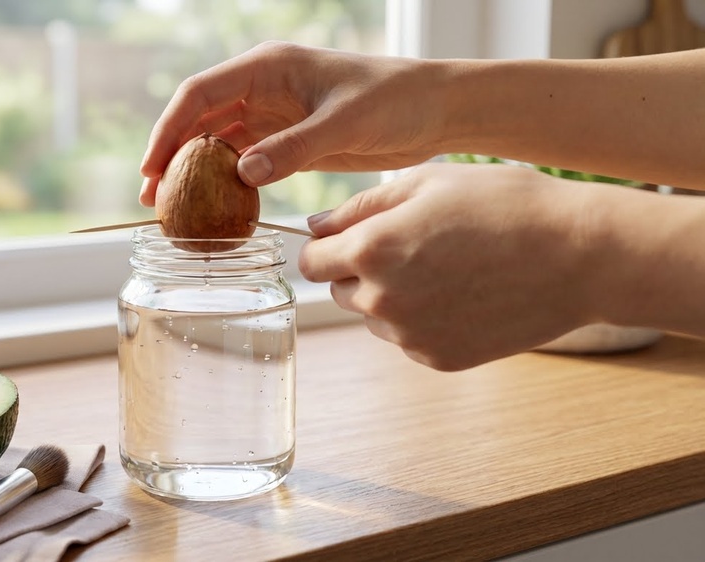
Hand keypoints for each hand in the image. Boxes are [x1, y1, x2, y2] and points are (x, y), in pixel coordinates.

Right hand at [139, 41, 445, 205]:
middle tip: (153, 200)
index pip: (200, 94)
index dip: (169, 129)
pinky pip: (245, 163)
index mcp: (267, 67)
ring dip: (195, 175)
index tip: (152, 168)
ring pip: (218, 145)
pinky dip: (226, 185)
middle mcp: (262, 89)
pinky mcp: (287, 143)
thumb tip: (243, 173)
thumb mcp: (345, 122)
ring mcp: (272, 117)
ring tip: (174, 211)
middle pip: (200, 121)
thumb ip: (294, 147)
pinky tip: (215, 210)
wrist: (432, 110)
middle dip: (172, 157)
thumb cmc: (394, 100)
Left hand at [299, 163, 603, 370]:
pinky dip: (423, 318)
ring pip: (373, 316)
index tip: (352, 236)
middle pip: (340, 289)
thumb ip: (359, 207)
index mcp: (371, 251)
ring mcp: (410, 336)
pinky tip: (463, 293)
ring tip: (445, 266)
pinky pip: (408, 337)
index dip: (328, 245)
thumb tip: (315, 227)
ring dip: (391, 294)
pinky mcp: (438, 358)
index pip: (311, 260)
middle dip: (361, 268)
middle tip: (413, 244)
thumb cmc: (504, 205)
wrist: (579, 255)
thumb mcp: (425, 183)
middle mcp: (382, 301)